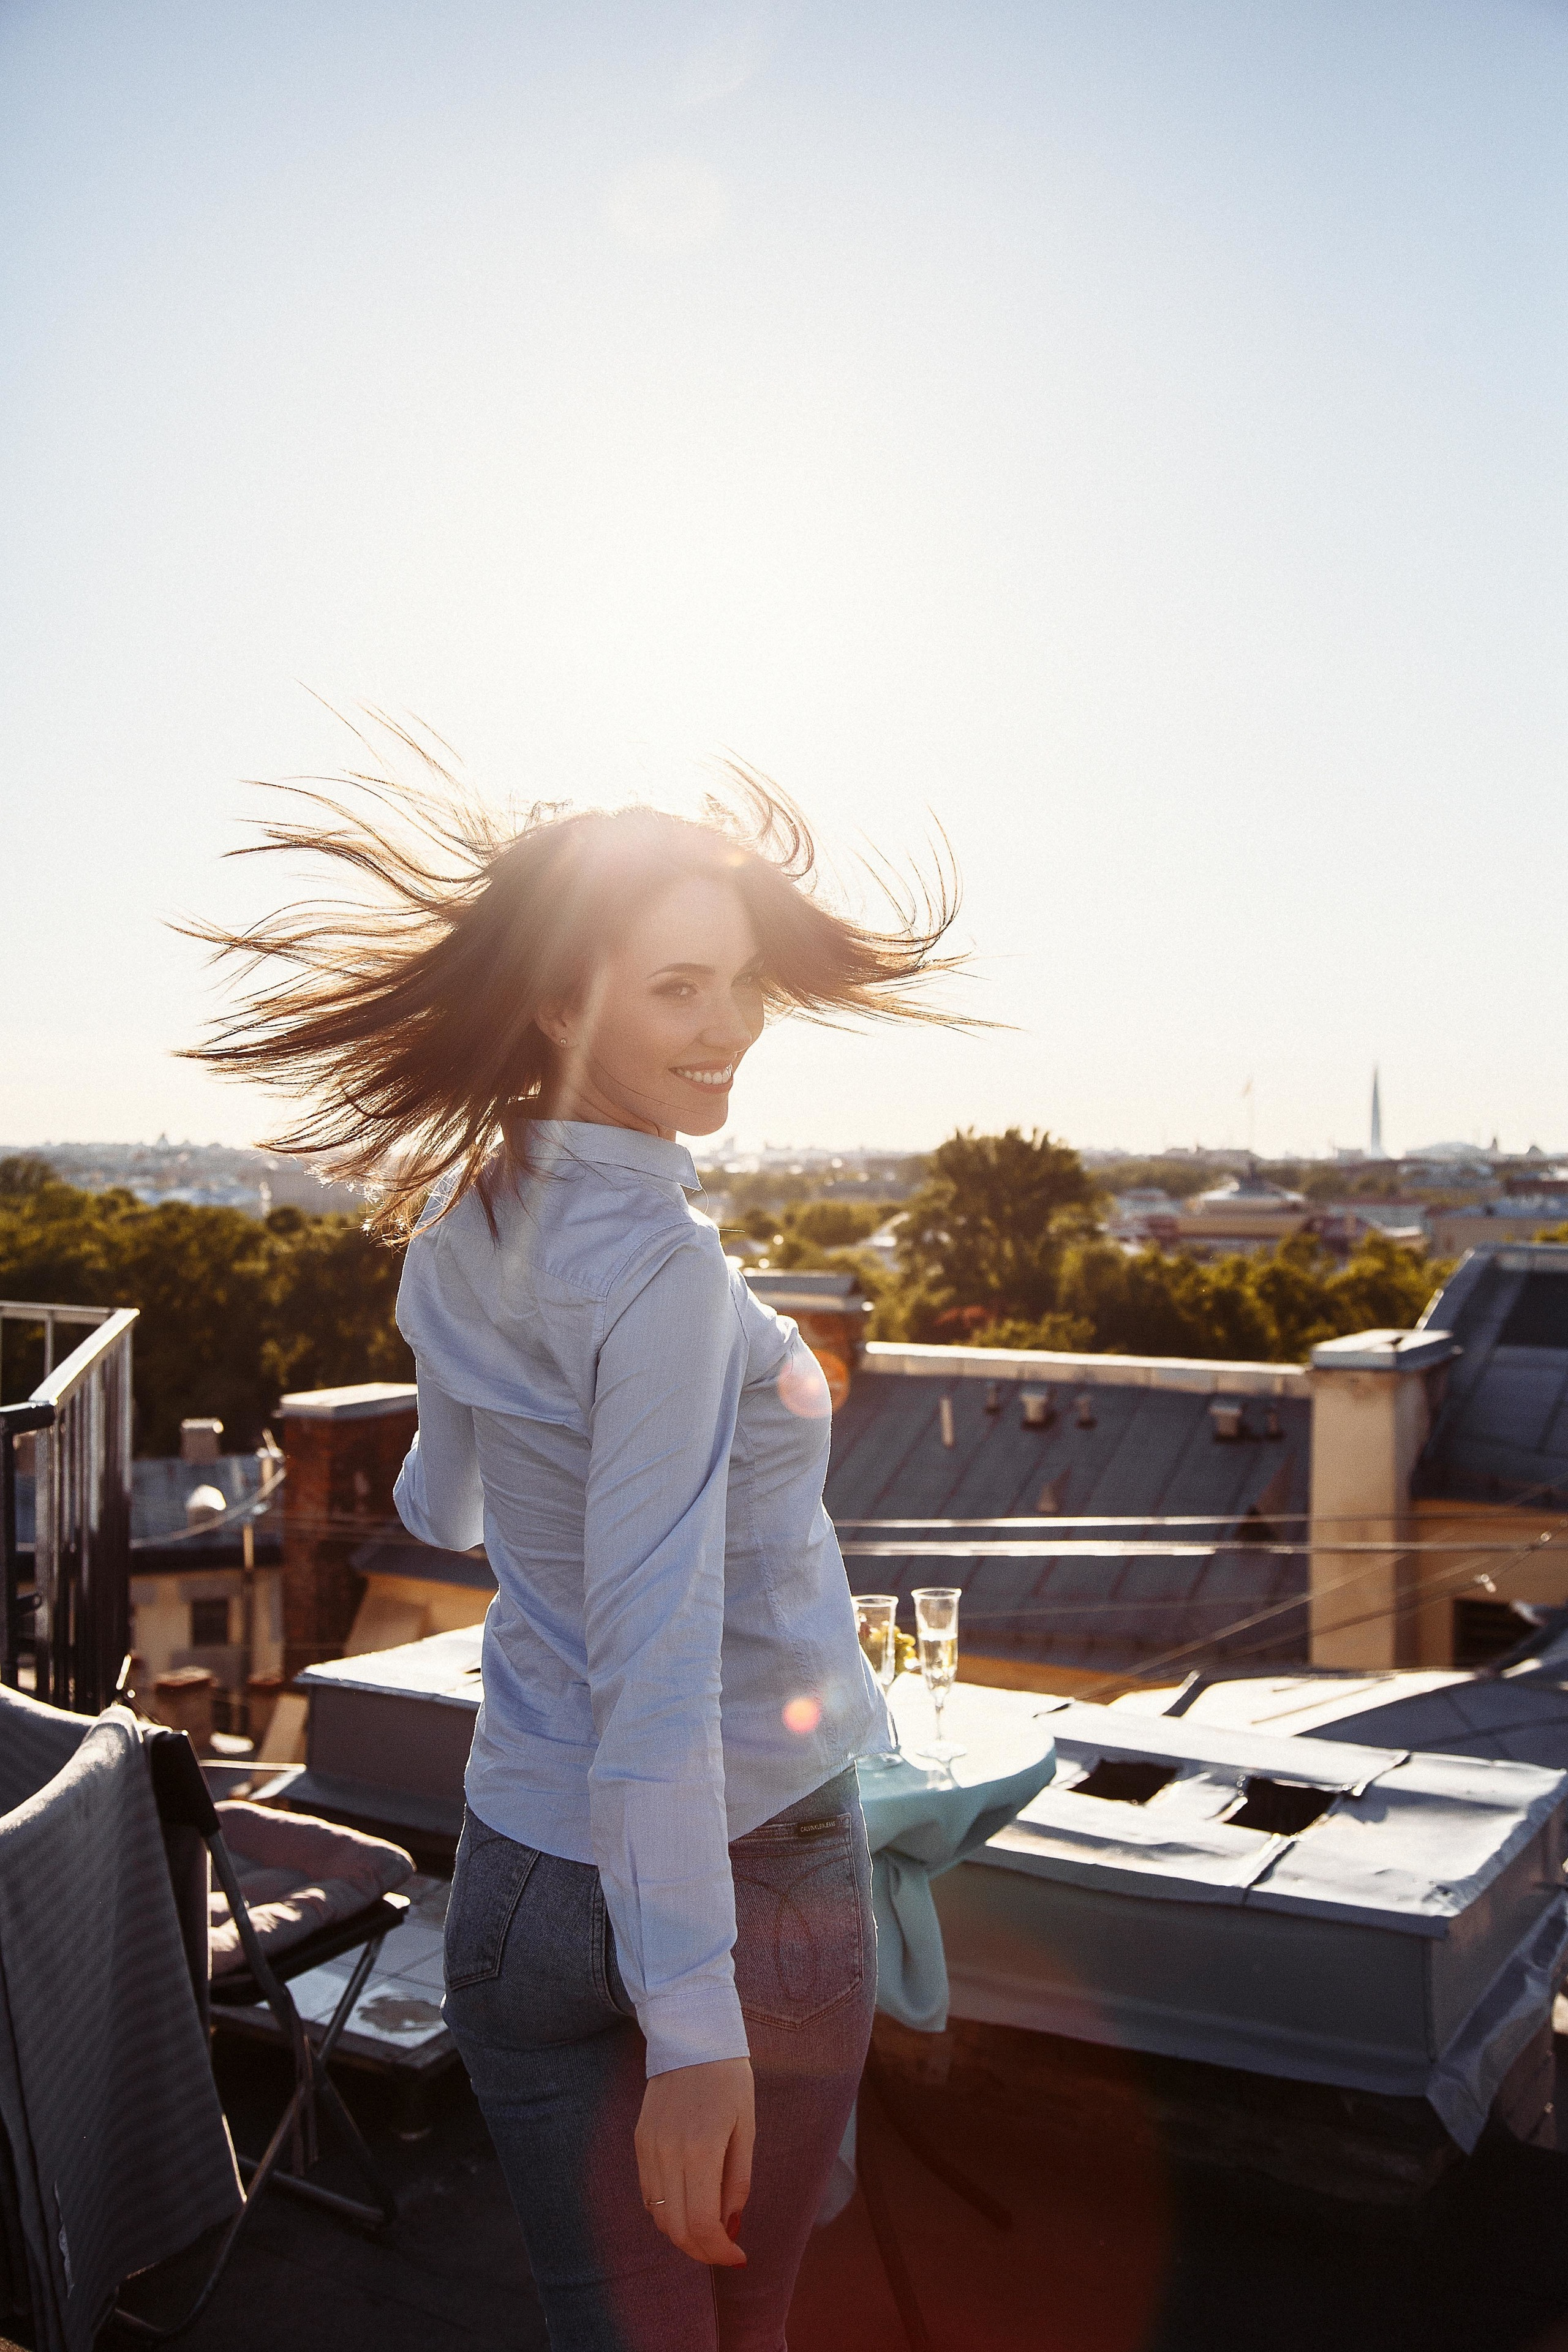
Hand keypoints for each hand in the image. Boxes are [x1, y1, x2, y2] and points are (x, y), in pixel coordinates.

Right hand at [634, 2055, 753, 2266]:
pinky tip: (688, 2199)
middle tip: (724, 2248)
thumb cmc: (729, 2081)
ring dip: (683, 2232)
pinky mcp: (639, 2141)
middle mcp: (668, 2153)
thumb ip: (738, 2181)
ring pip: (659, 2215)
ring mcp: (648, 2147)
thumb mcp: (747, 2129)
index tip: (737, 2256)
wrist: (691, 2035)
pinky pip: (649, 2192)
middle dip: (702, 2250)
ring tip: (709, 2224)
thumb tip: (729, 2226)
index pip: (702, 2224)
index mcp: (701, 2150)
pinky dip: (667, 2208)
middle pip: (676, 2229)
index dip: (719, 2251)